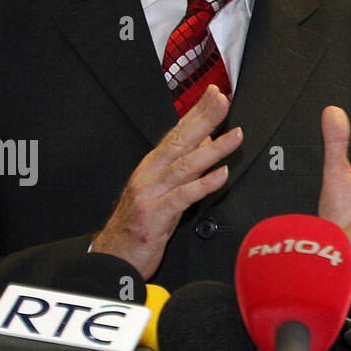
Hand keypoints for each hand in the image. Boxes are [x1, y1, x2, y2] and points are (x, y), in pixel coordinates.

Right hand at [91, 86, 241, 278]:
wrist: (114, 256)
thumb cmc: (139, 224)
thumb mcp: (162, 190)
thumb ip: (183, 167)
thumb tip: (205, 143)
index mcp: (152, 166)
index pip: (177, 132)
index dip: (196, 112)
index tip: (214, 94)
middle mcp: (150, 174)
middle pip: (180, 141)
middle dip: (205, 119)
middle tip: (224, 101)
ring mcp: (151, 193)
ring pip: (185, 166)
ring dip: (213, 149)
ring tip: (235, 136)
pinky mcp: (155, 215)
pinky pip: (183, 196)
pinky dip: (203, 184)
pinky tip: (221, 174)